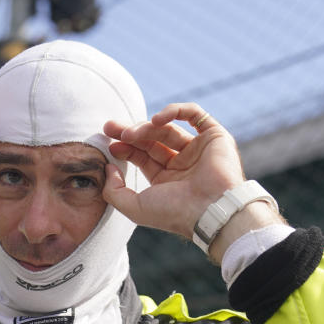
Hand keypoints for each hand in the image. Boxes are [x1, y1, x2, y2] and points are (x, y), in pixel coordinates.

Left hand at [102, 102, 249, 238]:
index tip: (110, 145)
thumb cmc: (174, 213)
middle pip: (151, 140)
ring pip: (167, 128)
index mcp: (167, 180)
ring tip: (128, 133)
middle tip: (109, 127)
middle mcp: (182, 164)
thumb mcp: (134, 208)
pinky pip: (193, 114)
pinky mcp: (214, 136)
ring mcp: (198, 149)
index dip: (125, 148)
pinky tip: (157, 119)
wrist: (211, 209)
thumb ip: (114, 191)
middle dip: (129, 132)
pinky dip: (174, 111)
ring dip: (145, 127)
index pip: (142, 157)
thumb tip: (108, 168)